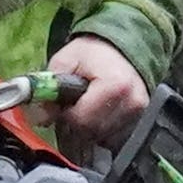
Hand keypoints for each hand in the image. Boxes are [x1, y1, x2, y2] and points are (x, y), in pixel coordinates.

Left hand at [44, 36, 147, 152]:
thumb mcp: (64, 61)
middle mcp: (132, 102)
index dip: (67, 113)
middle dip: (78, 121)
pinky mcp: (143, 117)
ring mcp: (140, 112)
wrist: (119, 47)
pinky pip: (116, 135)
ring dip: (90, 126)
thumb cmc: (91, 52)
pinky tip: (100, 111)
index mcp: (115, 85)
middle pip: (93, 130)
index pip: (82, 119)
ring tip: (88, 104)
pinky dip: (103, 127)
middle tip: (75, 102)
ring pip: (104, 136)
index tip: (65, 101)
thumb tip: (39, 117)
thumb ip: (49, 87)